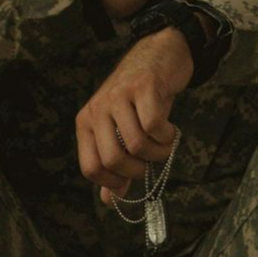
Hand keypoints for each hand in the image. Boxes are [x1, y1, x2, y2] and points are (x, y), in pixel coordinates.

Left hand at [76, 28, 192, 204]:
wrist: (159, 55)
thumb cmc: (141, 99)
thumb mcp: (123, 130)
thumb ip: (114, 165)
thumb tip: (110, 201)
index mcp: (87, 123)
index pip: (90, 168)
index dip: (114, 182)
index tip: (132, 178)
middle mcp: (98, 109)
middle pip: (113, 159)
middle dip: (138, 171)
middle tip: (151, 162)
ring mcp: (119, 96)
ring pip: (136, 145)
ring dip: (158, 153)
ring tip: (165, 144)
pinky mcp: (143, 87)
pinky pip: (154, 125)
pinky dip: (168, 136)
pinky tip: (170, 130)